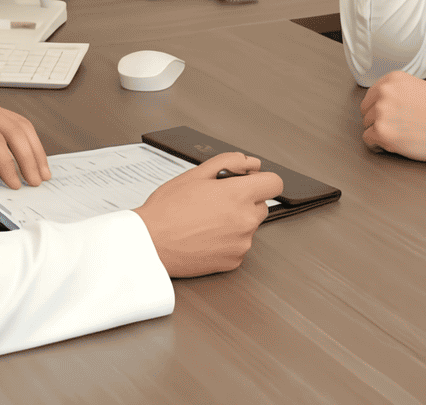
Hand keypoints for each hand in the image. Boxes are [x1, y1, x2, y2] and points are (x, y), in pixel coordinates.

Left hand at [0, 98, 51, 187]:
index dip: (7, 163)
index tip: (15, 183)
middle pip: (14, 128)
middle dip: (29, 156)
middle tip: (36, 180)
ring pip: (19, 124)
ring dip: (33, 148)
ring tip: (42, 170)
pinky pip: (14, 124)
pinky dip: (26, 141)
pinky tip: (32, 156)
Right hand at [134, 153, 283, 276]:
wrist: (150, 244)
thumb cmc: (167, 210)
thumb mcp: (196, 174)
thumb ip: (229, 162)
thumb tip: (250, 163)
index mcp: (239, 195)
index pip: (274, 183)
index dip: (263, 180)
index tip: (252, 182)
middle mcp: (245, 221)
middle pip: (261, 205)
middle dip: (244, 201)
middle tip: (216, 201)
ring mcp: (241, 244)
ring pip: (249, 226)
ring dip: (235, 222)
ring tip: (205, 220)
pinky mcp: (233, 262)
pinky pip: (238, 245)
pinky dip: (227, 241)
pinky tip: (205, 236)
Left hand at [360, 70, 425, 162]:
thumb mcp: (417, 87)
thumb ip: (397, 91)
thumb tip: (381, 101)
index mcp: (393, 79)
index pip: (372, 95)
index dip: (379, 107)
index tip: (389, 115)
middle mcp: (384, 92)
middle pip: (367, 110)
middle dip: (378, 119)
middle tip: (396, 127)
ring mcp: (381, 112)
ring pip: (367, 125)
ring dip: (379, 132)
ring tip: (399, 135)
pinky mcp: (381, 132)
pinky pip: (368, 140)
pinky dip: (378, 145)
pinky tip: (393, 144)